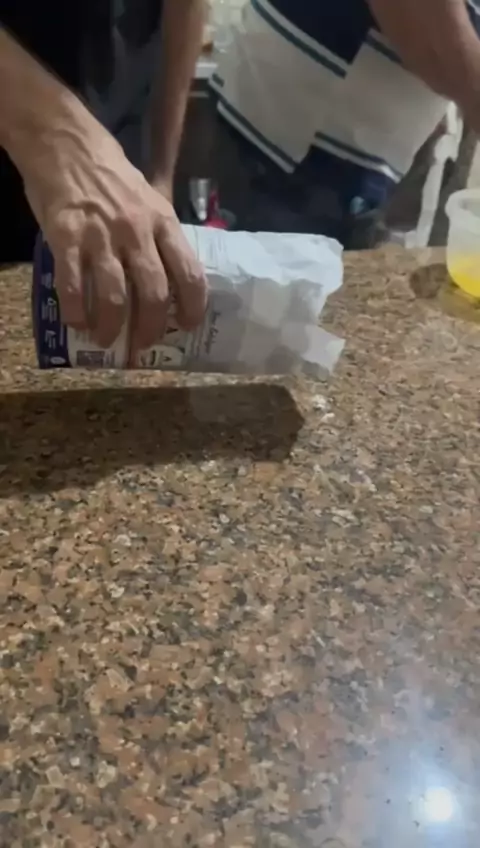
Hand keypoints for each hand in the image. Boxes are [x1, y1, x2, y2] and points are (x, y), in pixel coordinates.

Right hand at [21, 108, 206, 350]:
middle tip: (142, 345)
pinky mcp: (66, 237)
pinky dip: (77, 312)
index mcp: (163, 223)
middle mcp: (137, 233)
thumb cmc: (111, 176)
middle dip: (151, 328)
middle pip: (154, 294)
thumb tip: (173, 276)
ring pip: (115, 297)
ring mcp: (101, 236)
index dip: (193, 307)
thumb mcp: (150, 199)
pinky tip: (77, 323)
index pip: (189, 273)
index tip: (189, 326)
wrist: (66, 144)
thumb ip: (161, 235)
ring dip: (112, 328)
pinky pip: (73, 285)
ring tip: (106, 340)